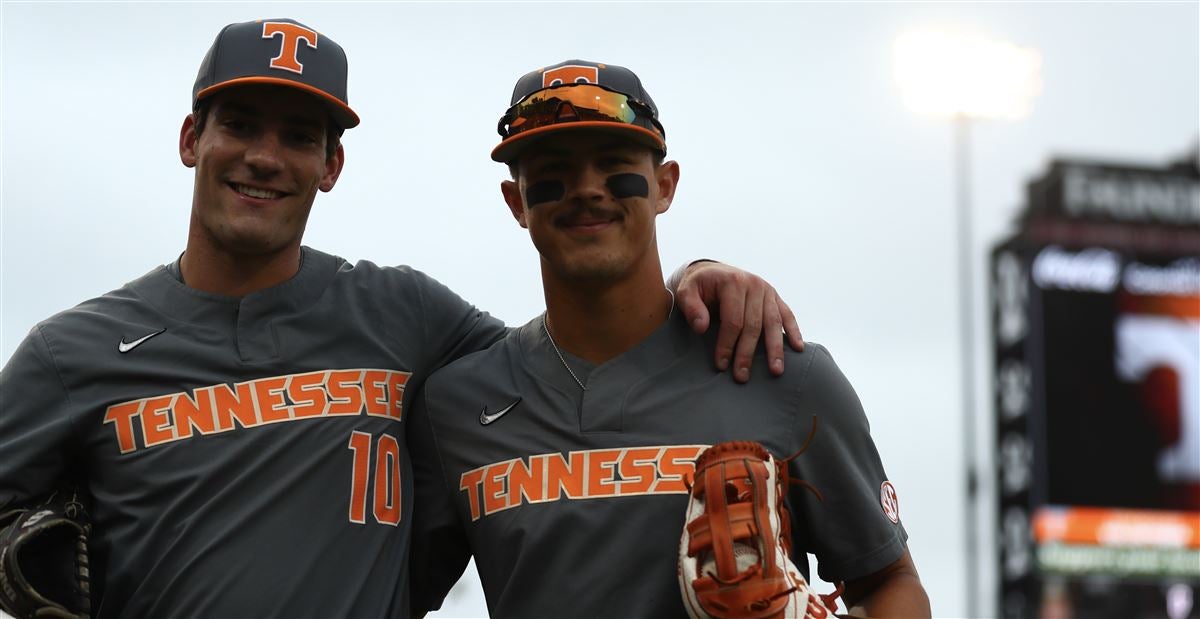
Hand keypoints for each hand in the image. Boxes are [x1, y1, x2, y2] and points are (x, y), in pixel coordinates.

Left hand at [670, 261, 802, 382]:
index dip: (727, 344)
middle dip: (747, 353)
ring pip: (773, 323)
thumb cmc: (698, 286)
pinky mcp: (775, 296)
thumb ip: (691, 307)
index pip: (733, 320)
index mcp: (733, 282)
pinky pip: (787, 315)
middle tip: (742, 376)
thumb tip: (701, 327)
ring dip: (775, 348)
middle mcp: (754, 285)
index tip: (722, 365)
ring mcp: (767, 290)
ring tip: (775, 370)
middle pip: (754, 325)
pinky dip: (793, 331)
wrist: (712, 271)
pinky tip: (798, 348)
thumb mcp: (686, 291)